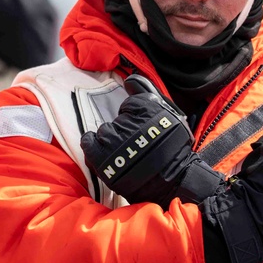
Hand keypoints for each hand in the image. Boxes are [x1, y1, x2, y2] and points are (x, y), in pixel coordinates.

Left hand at [80, 77, 220, 208]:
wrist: (173, 183)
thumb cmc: (173, 150)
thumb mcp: (169, 116)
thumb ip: (148, 93)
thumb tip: (129, 79)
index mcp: (147, 109)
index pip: (131, 105)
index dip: (136, 115)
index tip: (143, 127)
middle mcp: (128, 123)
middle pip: (118, 119)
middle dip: (125, 129)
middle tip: (136, 143)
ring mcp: (113, 141)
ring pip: (104, 131)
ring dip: (111, 139)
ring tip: (125, 152)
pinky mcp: (102, 159)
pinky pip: (89, 142)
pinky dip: (93, 144)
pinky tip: (102, 150)